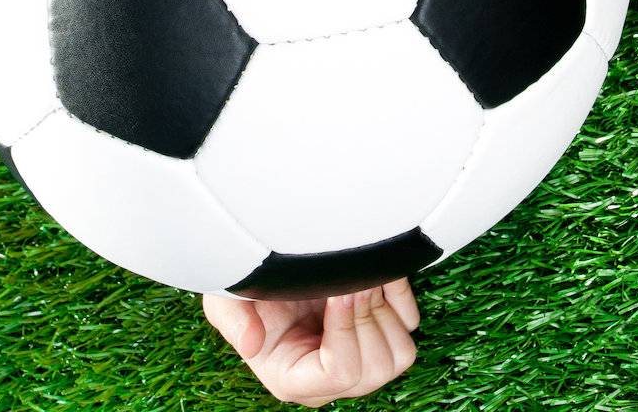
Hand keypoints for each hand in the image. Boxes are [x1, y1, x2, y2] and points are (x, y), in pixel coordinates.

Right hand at [203, 278, 419, 405]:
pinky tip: (375, 276)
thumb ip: (233, 320)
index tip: (335, 290)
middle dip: (365, 315)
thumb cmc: (248, 283)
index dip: (344, 330)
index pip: (338, 373)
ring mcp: (359, 359)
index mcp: (293, 378)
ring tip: (359, 278)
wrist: (272, 260)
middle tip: (351, 278)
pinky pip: (410, 327)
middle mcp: (330, 378)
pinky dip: (399, 298)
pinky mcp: (381, 334)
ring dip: (383, 309)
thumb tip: (252, 345)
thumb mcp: (227, 297)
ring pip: (399, 355)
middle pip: (374, 369)